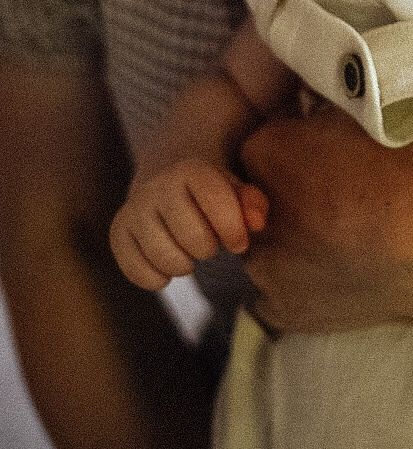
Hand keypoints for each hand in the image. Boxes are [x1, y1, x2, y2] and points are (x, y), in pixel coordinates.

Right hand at [110, 159, 268, 290]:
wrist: (166, 178)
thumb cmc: (210, 193)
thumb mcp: (235, 190)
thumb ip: (252, 204)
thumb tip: (257, 223)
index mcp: (190, 169)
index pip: (216, 202)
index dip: (233, 230)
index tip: (238, 243)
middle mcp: (156, 185)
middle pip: (193, 239)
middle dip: (208, 249)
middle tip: (207, 243)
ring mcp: (133, 208)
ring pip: (165, 258)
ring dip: (184, 265)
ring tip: (188, 253)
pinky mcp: (119, 232)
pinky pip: (137, 271)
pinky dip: (156, 279)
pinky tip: (166, 267)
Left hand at [239, 101, 412, 331]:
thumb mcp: (368, 117)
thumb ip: (327, 116)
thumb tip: (318, 115)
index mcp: (266, 150)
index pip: (266, 142)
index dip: (297, 148)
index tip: (327, 156)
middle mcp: (250, 208)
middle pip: (258, 196)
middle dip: (286, 195)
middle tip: (334, 200)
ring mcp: (262, 265)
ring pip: (266, 245)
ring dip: (290, 241)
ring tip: (339, 239)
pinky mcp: (280, 308)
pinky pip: (275, 292)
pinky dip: (297, 283)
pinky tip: (333, 271)